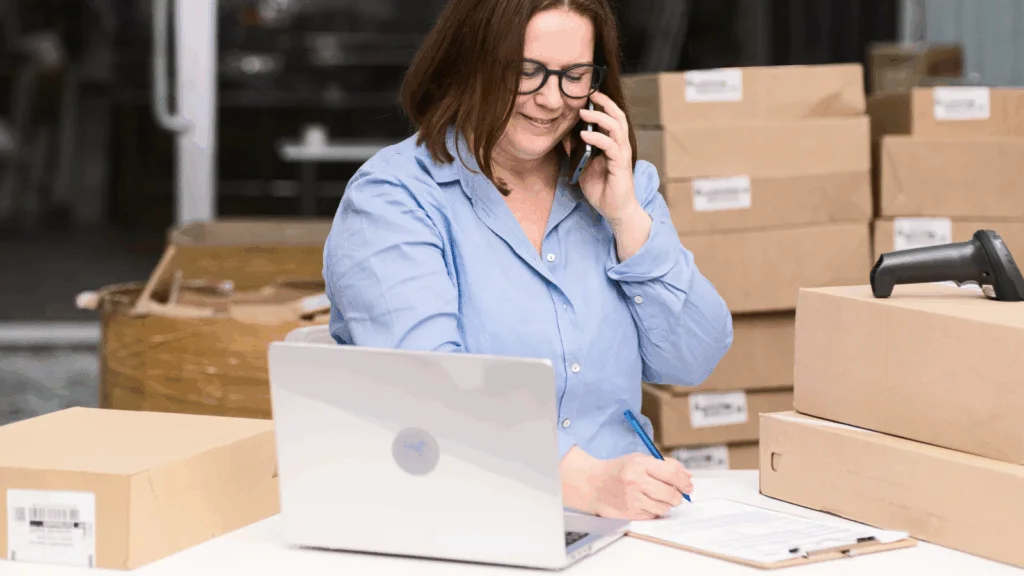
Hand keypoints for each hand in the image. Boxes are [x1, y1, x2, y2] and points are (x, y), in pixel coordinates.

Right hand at [560, 448, 692, 519]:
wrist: (593, 484)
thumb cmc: (618, 470)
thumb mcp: (639, 459)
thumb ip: (665, 465)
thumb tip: (687, 475)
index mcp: (639, 464)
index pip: (671, 474)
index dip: (684, 481)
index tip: (688, 485)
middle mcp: (636, 482)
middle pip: (670, 494)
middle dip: (678, 496)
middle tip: (678, 495)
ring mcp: (632, 499)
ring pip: (664, 507)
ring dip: (667, 504)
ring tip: (661, 497)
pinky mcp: (630, 513)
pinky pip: (653, 515)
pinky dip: (655, 510)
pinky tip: (648, 502)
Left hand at [574, 91, 643, 226]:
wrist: (615, 211)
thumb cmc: (602, 189)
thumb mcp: (583, 167)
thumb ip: (577, 151)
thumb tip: (563, 136)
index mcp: (613, 144)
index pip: (611, 118)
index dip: (602, 105)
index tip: (588, 95)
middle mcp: (620, 146)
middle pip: (617, 116)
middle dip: (605, 103)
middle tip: (590, 94)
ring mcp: (621, 154)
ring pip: (616, 127)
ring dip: (599, 117)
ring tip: (583, 112)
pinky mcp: (620, 165)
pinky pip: (610, 146)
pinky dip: (597, 138)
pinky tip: (584, 135)